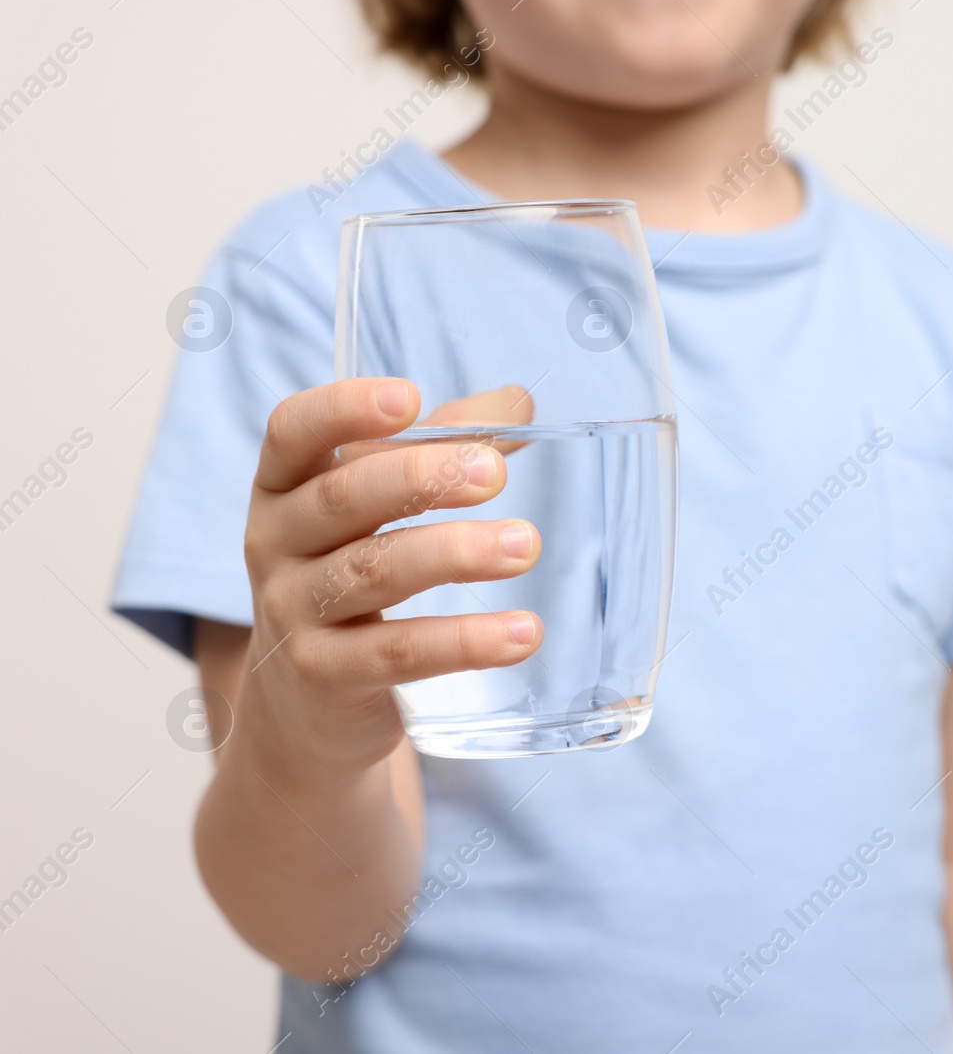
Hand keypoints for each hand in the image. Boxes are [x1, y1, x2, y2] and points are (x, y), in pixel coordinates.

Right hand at [236, 378, 541, 778]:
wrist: (305, 707)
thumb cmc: (355, 576)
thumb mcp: (382, 508)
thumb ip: (443, 447)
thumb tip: (520, 402)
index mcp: (284, 486)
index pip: (291, 432)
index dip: (342, 410)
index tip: (408, 397)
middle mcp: (273, 543)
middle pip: (343, 499)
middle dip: (421, 479)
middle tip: (494, 473)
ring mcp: (292, 613)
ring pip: (373, 572)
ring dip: (455, 554)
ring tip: (525, 546)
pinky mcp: (326, 676)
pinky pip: (399, 652)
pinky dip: (465, 641)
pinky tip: (523, 633)